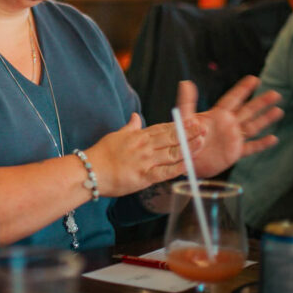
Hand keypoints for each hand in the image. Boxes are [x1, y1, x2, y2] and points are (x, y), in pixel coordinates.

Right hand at [87, 113, 206, 197]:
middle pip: (170, 137)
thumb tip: (135, 116)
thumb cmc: (101, 154)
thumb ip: (129, 127)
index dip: (178, 124)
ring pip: (172, 153)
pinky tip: (189, 164)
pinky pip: (165, 172)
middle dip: (188, 132)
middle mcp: (144, 146)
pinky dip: (178, 168)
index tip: (191, 120)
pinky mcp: (144, 177)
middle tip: (203, 127)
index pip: (162, 128)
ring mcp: (145, 161)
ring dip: (188, 147)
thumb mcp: (116, 135)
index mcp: (138, 136)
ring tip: (201, 142)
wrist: (90, 171)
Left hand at [176, 76, 282, 178]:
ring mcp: (233, 138)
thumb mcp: (185, 117)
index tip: (254, 79)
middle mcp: (228, 124)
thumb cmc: (183, 137)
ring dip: (266, 119)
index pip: (233, 98)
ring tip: (278, 110)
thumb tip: (186, 82)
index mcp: (217, 114)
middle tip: (275, 93)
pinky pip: (251, 147)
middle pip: (248, 110)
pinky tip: (273, 139)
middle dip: (261, 102)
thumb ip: (186, 101)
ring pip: (253, 126)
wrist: (184, 159)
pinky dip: (262, 144)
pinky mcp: (234, 153)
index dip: (243, 89)